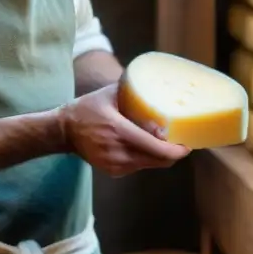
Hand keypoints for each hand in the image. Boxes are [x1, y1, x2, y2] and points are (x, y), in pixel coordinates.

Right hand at [59, 83, 189, 176]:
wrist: (64, 131)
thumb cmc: (87, 108)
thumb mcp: (109, 93)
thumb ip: (133, 89)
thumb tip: (157, 81)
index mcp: (119, 131)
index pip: (156, 149)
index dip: (176, 150)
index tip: (187, 144)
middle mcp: (118, 152)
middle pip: (158, 161)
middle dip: (173, 153)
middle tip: (181, 141)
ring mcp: (115, 165)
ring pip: (150, 165)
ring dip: (160, 155)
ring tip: (164, 141)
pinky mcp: (113, 171)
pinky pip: (139, 166)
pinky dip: (147, 157)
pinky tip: (146, 145)